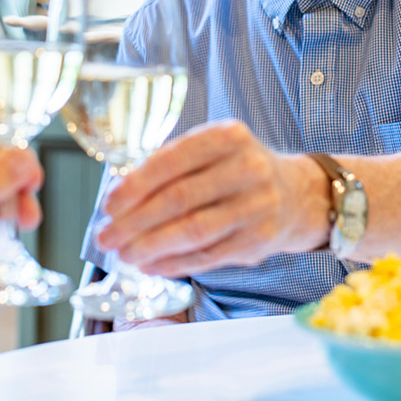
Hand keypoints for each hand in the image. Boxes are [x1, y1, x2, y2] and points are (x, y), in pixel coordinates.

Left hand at [96, 120, 327, 276]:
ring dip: (152, 247)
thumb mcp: (211, 150)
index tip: (109, 204)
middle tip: (106, 236)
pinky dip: (175, 263)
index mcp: (228, 136)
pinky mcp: (260, 239)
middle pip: (180, 198)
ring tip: (124, 254)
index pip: (173, 159)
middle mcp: (248, 167)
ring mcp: (258, 205)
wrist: (294, 193)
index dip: (136, 184)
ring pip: (194, 231)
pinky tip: (152, 265)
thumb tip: (119, 198)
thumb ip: (170, 165)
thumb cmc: (235, 170)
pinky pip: (209, 256)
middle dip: (136, 221)